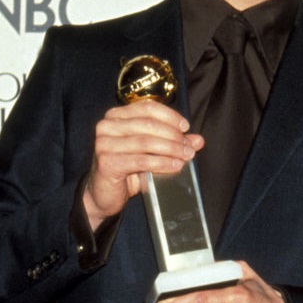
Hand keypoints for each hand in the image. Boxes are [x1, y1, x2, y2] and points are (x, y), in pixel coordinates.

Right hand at [82, 99, 202, 229]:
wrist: (104, 194)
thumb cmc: (128, 168)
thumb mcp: (152, 151)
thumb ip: (173, 142)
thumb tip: (198, 140)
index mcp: (117, 115)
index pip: (148, 107)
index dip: (170, 116)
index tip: (186, 128)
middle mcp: (107, 126)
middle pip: (149, 124)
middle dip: (173, 135)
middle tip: (189, 147)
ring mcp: (104, 143)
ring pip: (146, 142)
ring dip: (171, 149)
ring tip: (186, 156)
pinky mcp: (106, 162)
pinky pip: (141, 160)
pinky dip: (161, 162)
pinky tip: (175, 166)